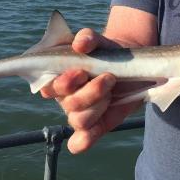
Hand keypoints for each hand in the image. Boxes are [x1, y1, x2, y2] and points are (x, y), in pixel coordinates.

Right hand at [39, 28, 141, 153]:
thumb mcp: (99, 41)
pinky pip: (81, 141)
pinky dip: (84, 141)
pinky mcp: (97, 124)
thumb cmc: (106, 51)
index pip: (49, 87)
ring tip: (112, 88)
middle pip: (68, 104)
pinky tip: (91, 134)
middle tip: (108, 78)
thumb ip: (88, 38)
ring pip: (79, 120)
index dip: (64, 83)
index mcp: (59, 77)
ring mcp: (81, 112)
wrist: (130, 62)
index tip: (81, 72)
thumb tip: (80, 43)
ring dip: (97, 106)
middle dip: (89, 92)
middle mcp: (66, 98)